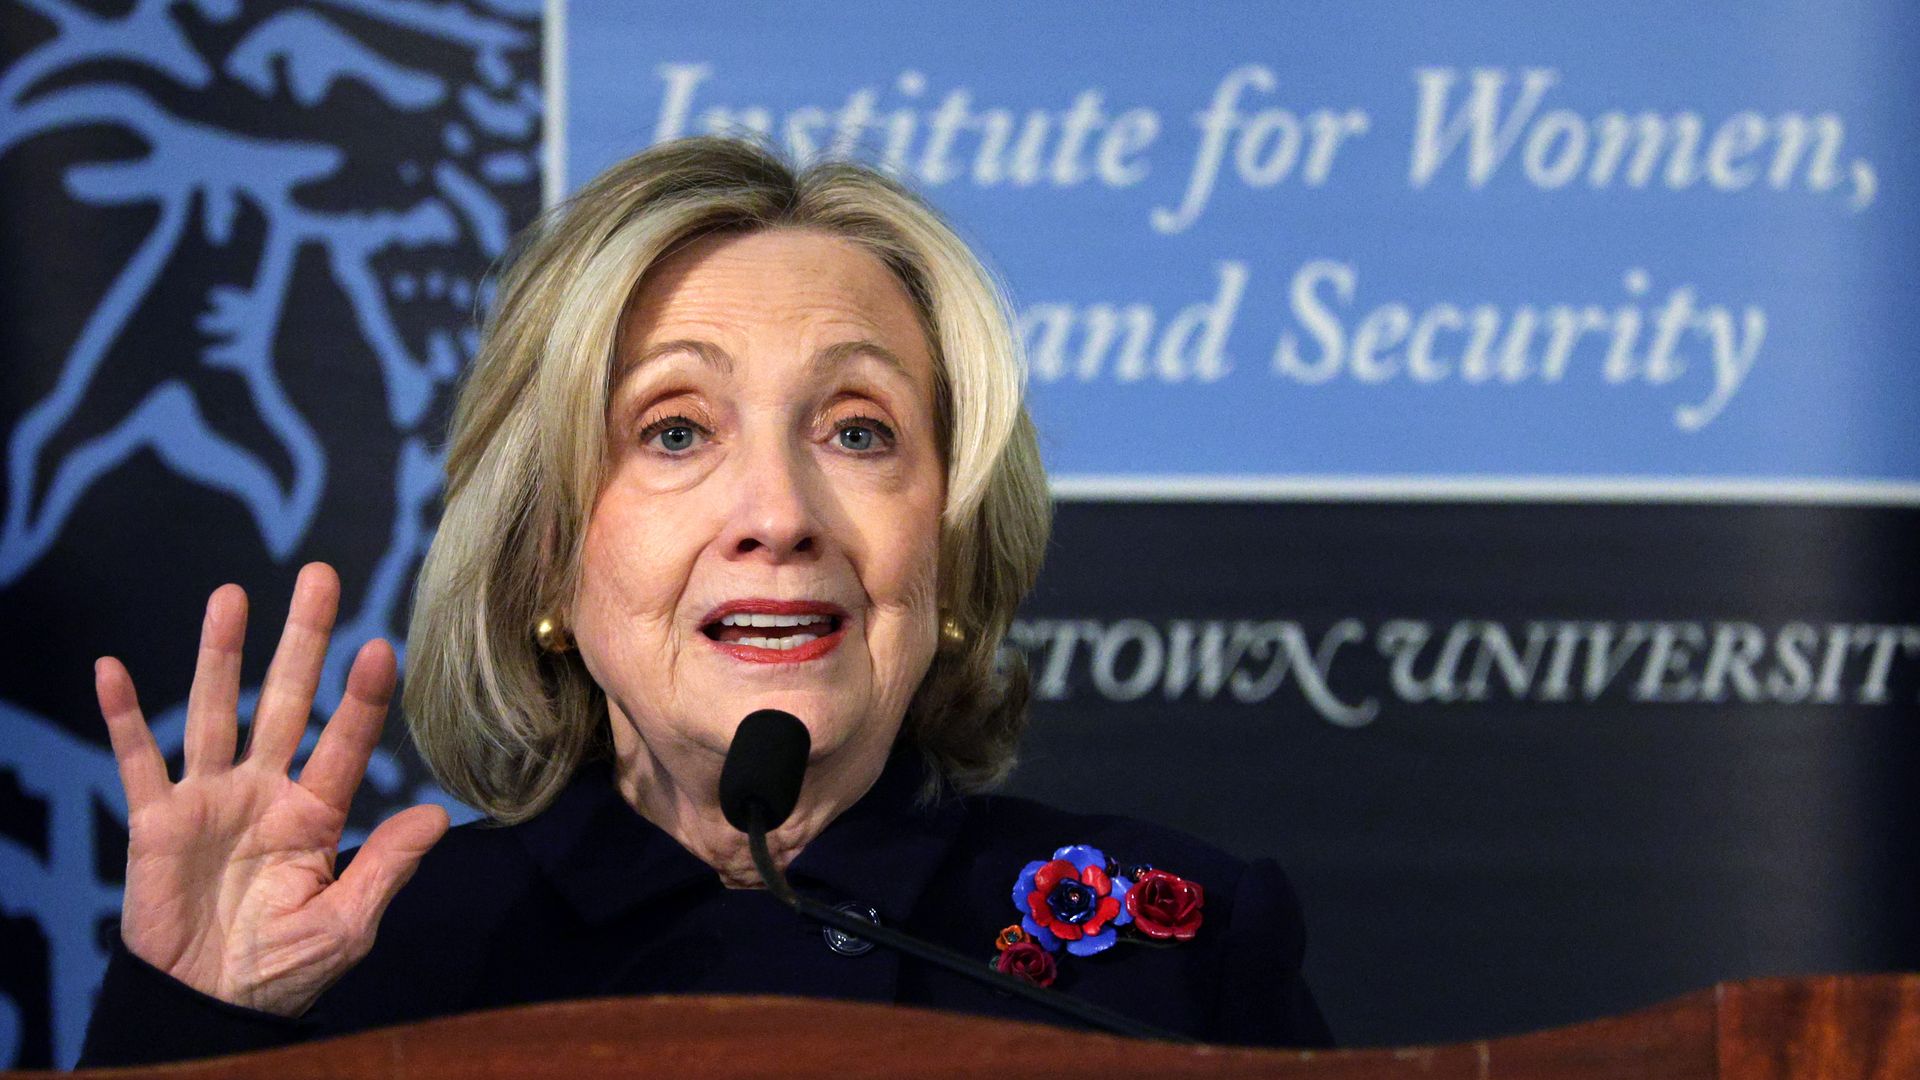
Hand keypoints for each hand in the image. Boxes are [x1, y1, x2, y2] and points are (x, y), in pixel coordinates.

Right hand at [96, 562, 448, 1016]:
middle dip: (303, 640)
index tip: (380, 647)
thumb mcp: (345, 924)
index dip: (361, 698)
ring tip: (232, 595)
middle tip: (320, 576)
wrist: (210, 1004)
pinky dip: (123, 717)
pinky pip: (136, 762)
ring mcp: (209, 800)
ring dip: (221, 654)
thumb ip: (385, 868)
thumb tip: (434, 815)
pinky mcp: (156, 822)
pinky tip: (113, 670)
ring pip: (216, 712)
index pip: (344, 741)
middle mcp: (264, 791)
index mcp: (315, 813)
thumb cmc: (283, 968)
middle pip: (286, 700)